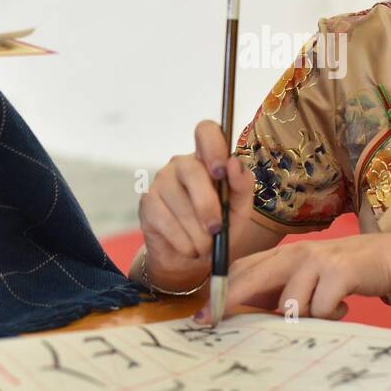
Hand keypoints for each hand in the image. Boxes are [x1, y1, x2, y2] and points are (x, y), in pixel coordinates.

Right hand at [138, 120, 254, 290]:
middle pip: (191, 171)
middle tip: (216, 229)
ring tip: (206, 246)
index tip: (221, 171)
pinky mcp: (147, 203)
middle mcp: (182, 164)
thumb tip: (234, 163)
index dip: (213, 146)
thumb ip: (242, 185)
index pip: (206, 131)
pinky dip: (182, 240)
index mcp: (207, 159)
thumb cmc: (218, 228)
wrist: (191, 260)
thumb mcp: (239, 209)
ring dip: (197, 232)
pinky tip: (190, 249)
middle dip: (207, 204)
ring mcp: (161, 181)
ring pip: (179, 202)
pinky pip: (164, 220)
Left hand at [194, 233, 390, 323]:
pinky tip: (342, 306)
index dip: (219, 292)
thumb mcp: (303, 279)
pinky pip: (321, 308)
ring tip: (324, 309)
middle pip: (252, 278)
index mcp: (282, 255)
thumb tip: (241, 316)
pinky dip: (331, 315)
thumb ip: (276, 293)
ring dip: (306, 316)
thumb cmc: (337, 275)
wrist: (383, 257)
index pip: (242, 270)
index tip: (203, 317)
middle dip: (230, 301)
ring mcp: (316, 261)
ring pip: (291, 304)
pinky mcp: (339, 272)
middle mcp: (295, 253)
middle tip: (212, 322)